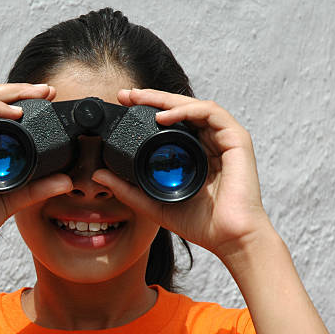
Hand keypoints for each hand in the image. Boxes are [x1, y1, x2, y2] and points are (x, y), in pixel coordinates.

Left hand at [92, 88, 271, 257]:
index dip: (146, 108)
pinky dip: (187, 110)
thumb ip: (127, 189)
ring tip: (140, 100)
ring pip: (194, 106)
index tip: (122, 104)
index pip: (169, 122)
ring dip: (166, 99)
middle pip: (179, 109)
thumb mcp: (153, 203)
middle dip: (151, 97)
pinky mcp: (237, 139)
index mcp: (193, 153)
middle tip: (126, 94)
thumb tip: (97, 175)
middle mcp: (208, 142)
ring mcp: (223, 139)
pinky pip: (211, 113)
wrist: (228, 239)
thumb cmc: (200, 224)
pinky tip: (164, 117)